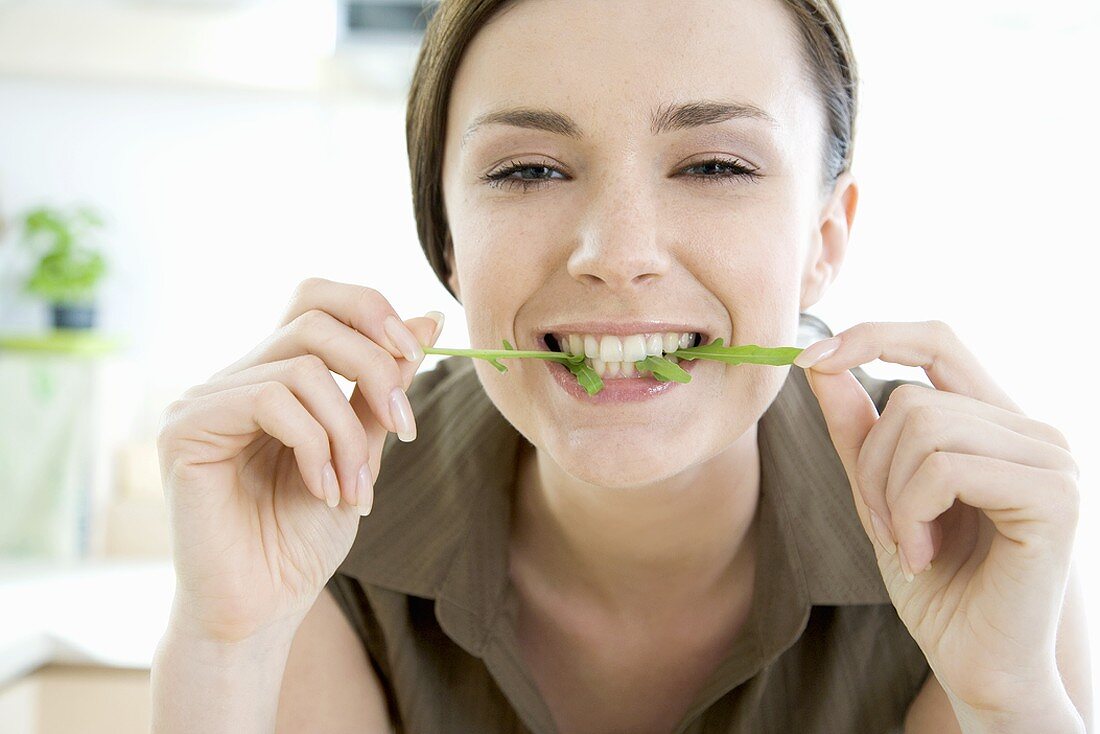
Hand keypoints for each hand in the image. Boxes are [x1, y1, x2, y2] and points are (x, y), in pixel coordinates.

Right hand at [156, 277, 442, 643]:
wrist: (262, 607)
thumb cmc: (303, 536)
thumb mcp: (362, 451)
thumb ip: (382, 388)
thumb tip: (427, 317)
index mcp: (272, 376)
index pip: (316, 299)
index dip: (370, 310)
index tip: (418, 355)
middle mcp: (234, 378)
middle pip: (314, 321)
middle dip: (376, 370)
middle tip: (404, 427)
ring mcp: (203, 400)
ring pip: (302, 370)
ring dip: (349, 433)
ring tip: (356, 489)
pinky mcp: (185, 429)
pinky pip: (270, 401)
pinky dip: (315, 446)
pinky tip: (321, 491)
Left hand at [796, 321, 1079, 718]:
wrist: (980, 667)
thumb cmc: (937, 586)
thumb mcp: (880, 496)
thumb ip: (857, 431)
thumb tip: (819, 365)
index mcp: (996, 422)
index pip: (936, 339)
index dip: (871, 335)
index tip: (809, 360)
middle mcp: (1033, 429)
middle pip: (912, 397)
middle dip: (872, 465)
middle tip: (885, 528)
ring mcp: (1051, 458)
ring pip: (922, 425)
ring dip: (890, 496)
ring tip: (909, 546)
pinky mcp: (1053, 495)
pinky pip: (945, 467)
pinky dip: (912, 513)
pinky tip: (925, 555)